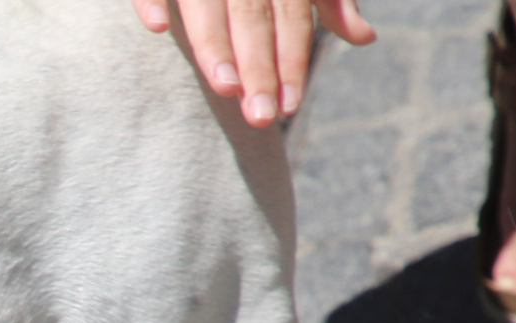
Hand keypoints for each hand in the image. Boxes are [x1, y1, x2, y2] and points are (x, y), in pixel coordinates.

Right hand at [135, 0, 376, 125]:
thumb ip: (329, 0)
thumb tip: (364, 38)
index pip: (290, 15)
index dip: (292, 58)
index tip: (290, 106)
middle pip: (251, 14)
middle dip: (258, 64)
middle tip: (262, 117)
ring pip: (206, 1)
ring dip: (215, 43)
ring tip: (226, 88)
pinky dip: (150, 0)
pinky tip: (157, 28)